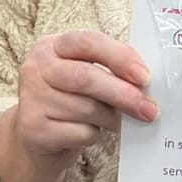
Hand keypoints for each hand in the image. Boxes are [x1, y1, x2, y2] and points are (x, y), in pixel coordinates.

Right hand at [0, 29, 157, 181]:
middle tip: (149, 109)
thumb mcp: (84, 75)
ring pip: (87, 108)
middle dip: (124, 94)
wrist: (35, 140)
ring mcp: (31, 99)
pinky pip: (80, 132)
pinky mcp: (33, 129)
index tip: (145, 76)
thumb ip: (109, 70)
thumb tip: (146, 83)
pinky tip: (91, 132)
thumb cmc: (70, 101)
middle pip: (87, 77)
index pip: (89, 42)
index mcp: (52, 46)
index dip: (120, 57)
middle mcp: (36, 68)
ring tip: (116, 121)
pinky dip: (95, 135)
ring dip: (112, 118)